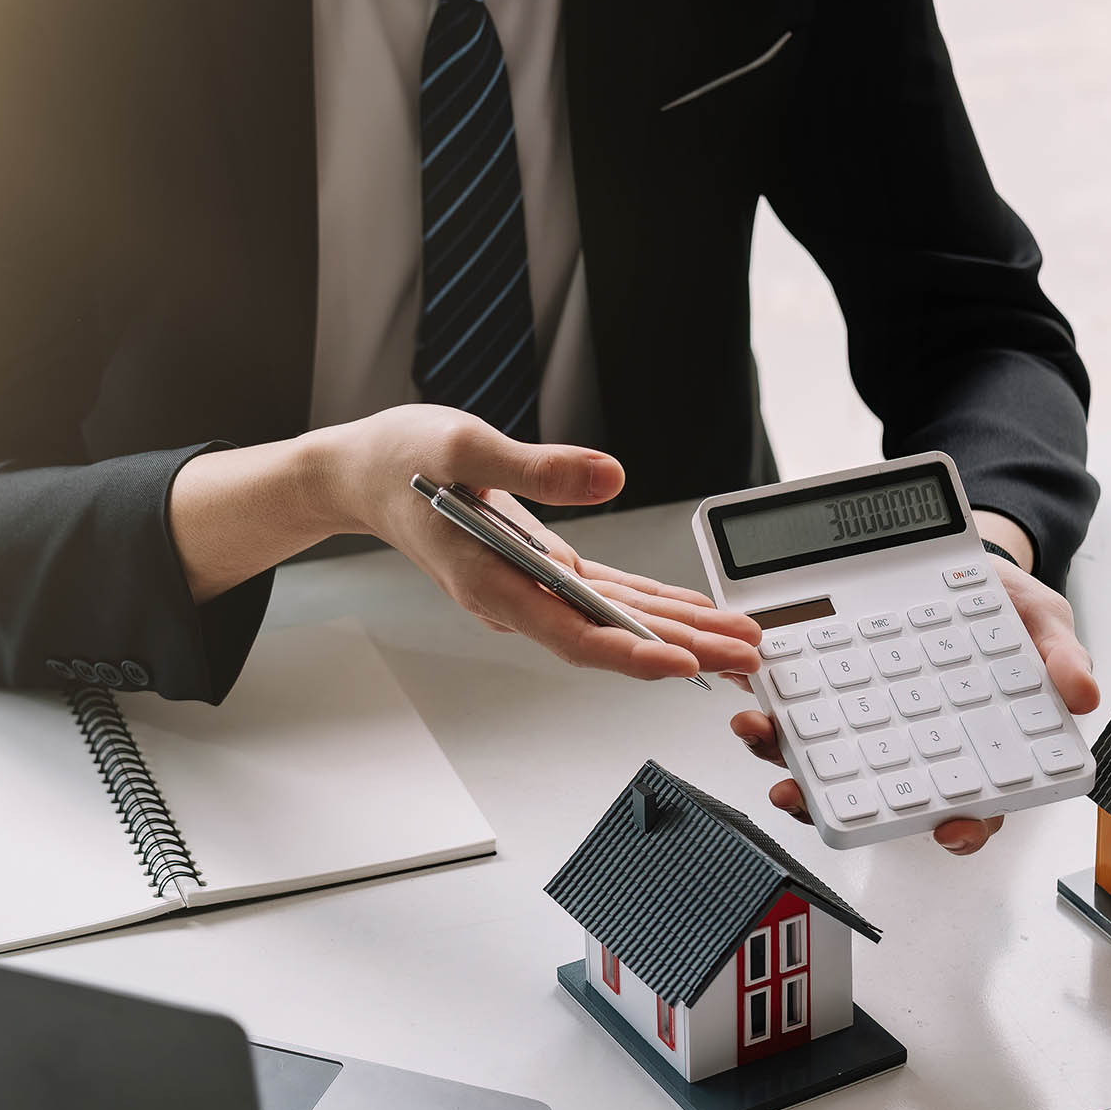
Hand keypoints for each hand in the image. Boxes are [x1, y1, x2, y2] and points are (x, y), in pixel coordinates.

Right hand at [315, 406, 761, 680]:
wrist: (363, 474)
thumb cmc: (401, 460)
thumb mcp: (465, 447)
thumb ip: (537, 468)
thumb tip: (610, 476)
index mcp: (491, 583)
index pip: (572, 633)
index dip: (630, 652)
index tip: (683, 663)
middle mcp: (514, 599)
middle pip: (608, 637)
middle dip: (682, 650)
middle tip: (747, 659)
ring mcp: (528, 590)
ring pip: (613, 621)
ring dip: (677, 632)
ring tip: (738, 643)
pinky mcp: (538, 571)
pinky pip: (603, 597)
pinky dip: (649, 605)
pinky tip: (692, 612)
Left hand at [731, 551, 1098, 853]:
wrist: (957, 560)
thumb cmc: (1001, 608)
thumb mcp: (1042, 622)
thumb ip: (1060, 657)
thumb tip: (1083, 694)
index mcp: (973, 749)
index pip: (970, 804)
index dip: (960, 827)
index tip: (947, 829)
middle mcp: (913, 747)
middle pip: (877, 796)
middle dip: (832, 802)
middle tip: (802, 791)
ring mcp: (865, 722)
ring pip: (826, 761)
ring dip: (786, 754)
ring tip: (759, 731)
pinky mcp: (829, 688)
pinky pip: (799, 710)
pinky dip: (772, 707)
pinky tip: (755, 693)